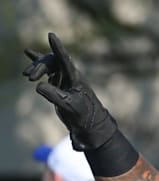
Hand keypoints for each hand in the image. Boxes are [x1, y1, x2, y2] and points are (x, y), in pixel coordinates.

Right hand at [23, 33, 117, 150]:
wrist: (89, 123)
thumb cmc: (83, 115)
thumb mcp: (68, 106)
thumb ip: (55, 96)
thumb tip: (38, 86)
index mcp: (75, 78)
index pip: (64, 59)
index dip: (58, 48)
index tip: (51, 35)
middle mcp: (70, 75)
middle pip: (52, 62)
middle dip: (39, 66)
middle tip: (29, 78)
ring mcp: (64, 77)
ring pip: (48, 64)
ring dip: (36, 67)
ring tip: (26, 75)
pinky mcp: (59, 82)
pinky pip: (47, 68)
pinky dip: (37, 61)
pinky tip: (28, 52)